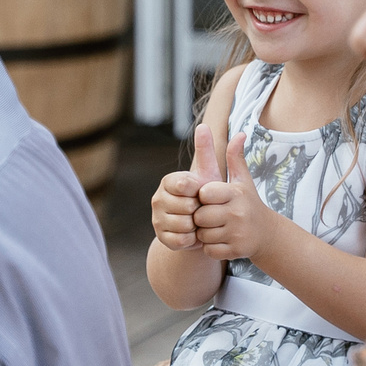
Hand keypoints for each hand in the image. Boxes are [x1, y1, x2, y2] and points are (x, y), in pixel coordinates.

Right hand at [150, 126, 224, 250]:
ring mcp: (157, 218)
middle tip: (201, 209)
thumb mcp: (208, 173)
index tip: (201, 192)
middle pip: (185, 207)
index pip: (184, 185)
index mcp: (168, 181)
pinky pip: (181, 240)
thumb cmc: (206, 196)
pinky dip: (192, 239)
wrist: (203, 225)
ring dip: (197, 225)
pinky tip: (195, 234)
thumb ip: (205, 150)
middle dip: (199, 209)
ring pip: (183, 224)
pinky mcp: (161, 237)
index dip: (198, 191)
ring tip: (199, 222)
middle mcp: (158, 198)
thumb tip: (203, 125)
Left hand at [191, 133, 274, 263]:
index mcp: (235, 193)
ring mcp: (237, 233)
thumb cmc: (248, 203)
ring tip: (215, 228)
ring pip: (203, 235)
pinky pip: (209, 251)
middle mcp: (237, 213)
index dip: (203, 197)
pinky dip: (210, 247)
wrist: (266, 234)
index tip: (210, 199)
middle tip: (210, 216)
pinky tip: (220, 240)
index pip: (204, 193)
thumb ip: (235, 157)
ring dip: (204, 234)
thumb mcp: (243, 180)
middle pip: (200, 217)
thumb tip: (239, 133)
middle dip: (201, 218)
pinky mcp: (236, 251)